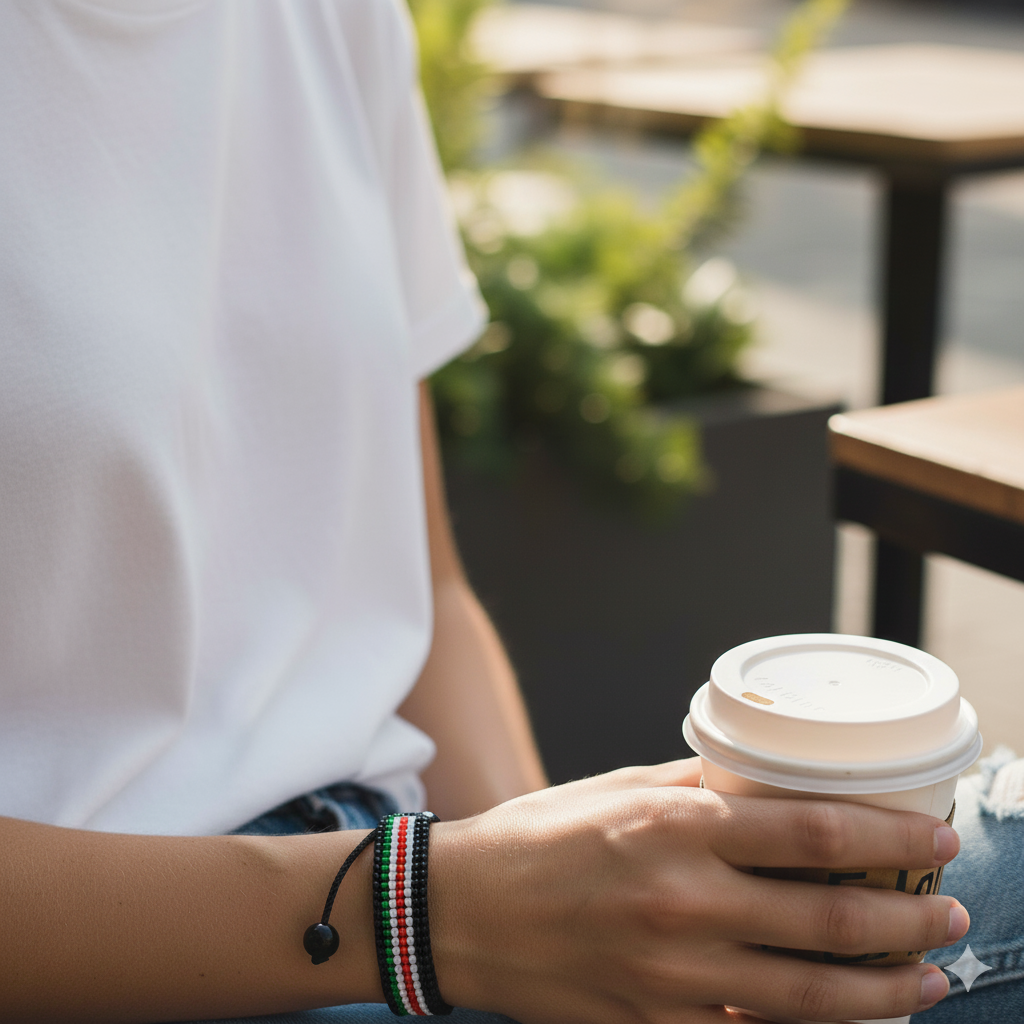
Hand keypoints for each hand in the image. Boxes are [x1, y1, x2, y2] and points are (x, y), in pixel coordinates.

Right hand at [430, 758, 964, 1023]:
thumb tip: (769, 781)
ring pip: (809, 998)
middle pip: (829, 921)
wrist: (464, 911)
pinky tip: (842, 1019)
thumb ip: (699, 788)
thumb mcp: (619, 789)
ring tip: (927, 979)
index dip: (889, 840)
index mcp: (675, 830)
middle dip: (906, 921)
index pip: (812, 834)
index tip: (934, 840)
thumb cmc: (540, 837)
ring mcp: (672, 975)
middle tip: (948, 912)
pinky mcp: (655, 1022)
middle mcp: (683, 903)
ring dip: (884, 991)